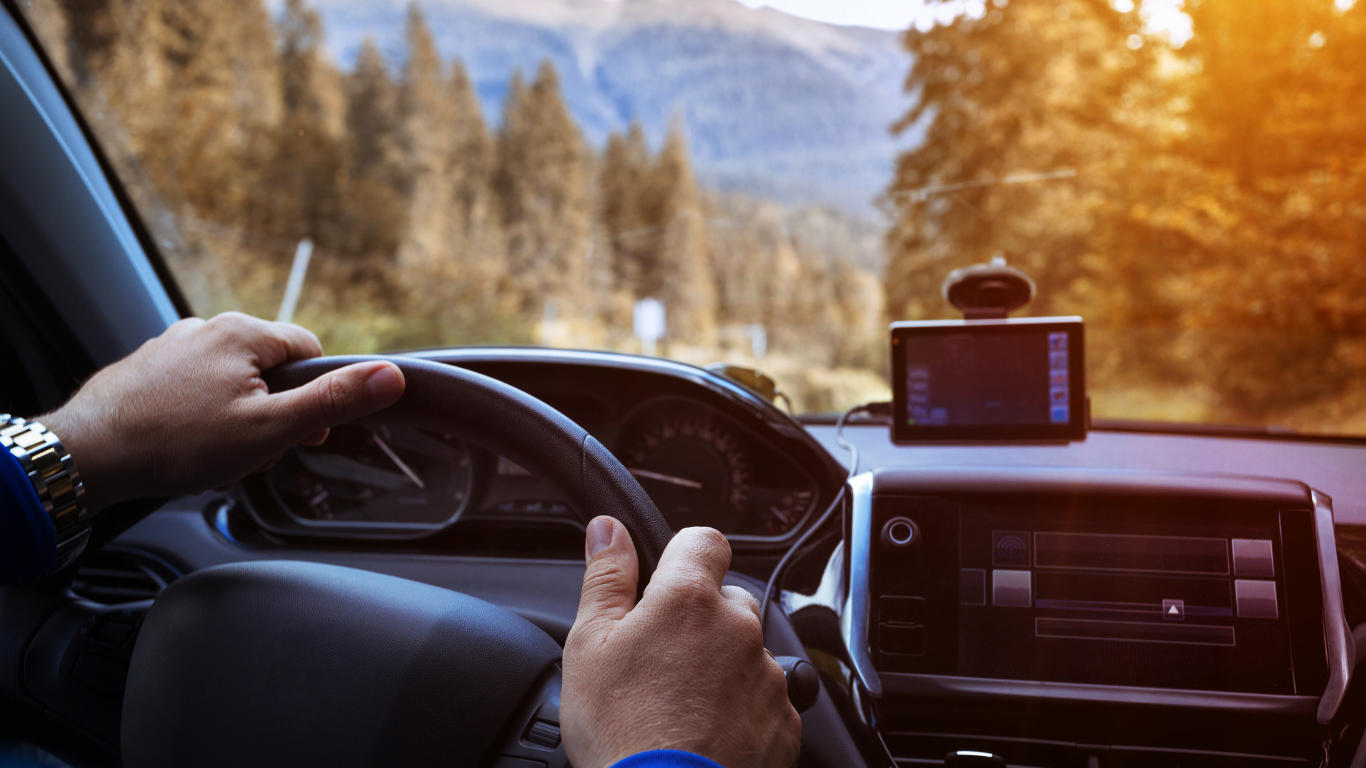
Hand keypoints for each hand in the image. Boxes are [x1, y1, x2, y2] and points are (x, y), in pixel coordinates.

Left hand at [39, 312, 404, 512]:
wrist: (87, 456)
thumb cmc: (175, 444)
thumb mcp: (270, 429)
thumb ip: (332, 401)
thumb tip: (391, 376)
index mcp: (243, 333)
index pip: (310, 352)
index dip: (315, 398)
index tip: (301, 432)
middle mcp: (206, 328)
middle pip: (271, 370)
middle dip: (271, 413)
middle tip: (253, 451)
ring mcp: (172, 347)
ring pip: (232, 384)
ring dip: (236, 419)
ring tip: (214, 455)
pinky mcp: (147, 370)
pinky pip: (195, 391)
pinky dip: (200, 419)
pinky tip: (185, 447)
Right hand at [561, 518, 800, 767]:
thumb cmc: (622, 732)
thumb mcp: (589, 646)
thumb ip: (605, 578)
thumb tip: (609, 530)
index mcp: (689, 600)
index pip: (704, 541)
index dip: (684, 555)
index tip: (666, 581)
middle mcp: (739, 629)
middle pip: (727, 600)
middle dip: (700, 620)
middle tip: (662, 661)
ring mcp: (768, 676)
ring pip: (748, 651)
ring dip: (723, 665)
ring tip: (682, 705)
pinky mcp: (785, 720)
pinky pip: (766, 697)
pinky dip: (742, 708)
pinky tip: (707, 730)